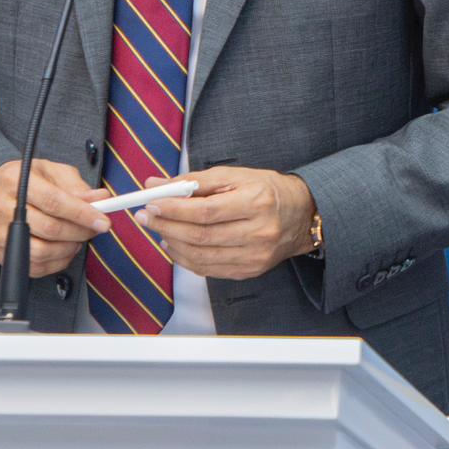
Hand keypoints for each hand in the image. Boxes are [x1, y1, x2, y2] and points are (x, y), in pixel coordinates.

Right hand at [0, 159, 110, 277]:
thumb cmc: (29, 179)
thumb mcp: (52, 171)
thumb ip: (76, 186)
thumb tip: (101, 200)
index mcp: (14, 180)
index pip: (54, 201)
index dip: (82, 214)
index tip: (103, 221)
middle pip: (49, 228)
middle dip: (80, 232)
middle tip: (95, 229)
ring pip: (41, 252)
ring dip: (68, 249)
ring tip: (78, 238)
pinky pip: (33, 266)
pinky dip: (56, 262)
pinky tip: (64, 249)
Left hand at [143, 166, 317, 279]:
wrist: (302, 216)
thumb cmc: (267, 191)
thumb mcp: (235, 176)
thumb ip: (194, 180)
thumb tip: (155, 184)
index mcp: (257, 202)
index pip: (206, 211)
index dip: (174, 210)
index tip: (152, 203)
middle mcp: (259, 232)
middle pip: (201, 236)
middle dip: (166, 226)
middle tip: (146, 217)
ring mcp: (255, 256)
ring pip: (201, 257)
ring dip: (173, 244)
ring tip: (160, 230)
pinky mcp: (250, 271)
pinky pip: (209, 269)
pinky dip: (186, 259)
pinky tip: (177, 245)